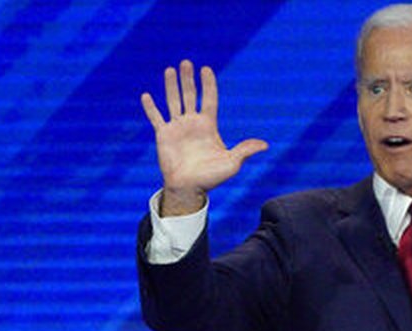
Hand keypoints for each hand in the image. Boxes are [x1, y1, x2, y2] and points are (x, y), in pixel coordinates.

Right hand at [141, 60, 267, 215]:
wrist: (189, 188)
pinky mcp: (163, 135)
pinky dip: (150, 108)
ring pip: (173, 101)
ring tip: (170, 69)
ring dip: (171, 86)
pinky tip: (146, 96)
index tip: (206, 69)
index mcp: (208, 126)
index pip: (209, 99)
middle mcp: (192, 123)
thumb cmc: (212, 177)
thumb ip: (245, 150)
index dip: (208, 84)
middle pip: (190, 95)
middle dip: (188, 79)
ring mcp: (177, 128)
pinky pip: (156, 118)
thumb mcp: (232, 163)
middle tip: (186, 62)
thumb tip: (265, 145)